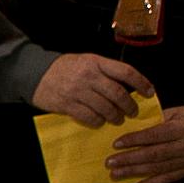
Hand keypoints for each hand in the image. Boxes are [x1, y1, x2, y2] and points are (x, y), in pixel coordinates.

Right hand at [33, 54, 153, 125]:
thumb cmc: (63, 68)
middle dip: (130, 106)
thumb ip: (104, 71)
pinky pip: (89, 117)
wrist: (33, 73)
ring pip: (106, 108)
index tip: (149, 92)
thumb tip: (128, 86)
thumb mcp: (85, 61)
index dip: (142, 83)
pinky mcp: (67, 105)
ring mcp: (77, 91)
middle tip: (133, 112)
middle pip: (118, 93)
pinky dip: (98, 121)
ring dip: (115, 116)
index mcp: (96, 62)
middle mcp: (88, 76)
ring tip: (117, 119)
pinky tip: (99, 121)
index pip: (126, 72)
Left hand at [109, 104, 183, 182]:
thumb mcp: (180, 112)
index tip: (116, 144)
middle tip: (110, 162)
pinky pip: (168, 179)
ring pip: (158, 168)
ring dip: (134, 172)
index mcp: (183, 129)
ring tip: (116, 174)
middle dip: (129, 159)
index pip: (155, 135)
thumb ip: (159, 118)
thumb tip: (134, 126)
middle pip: (154, 154)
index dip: (134, 140)